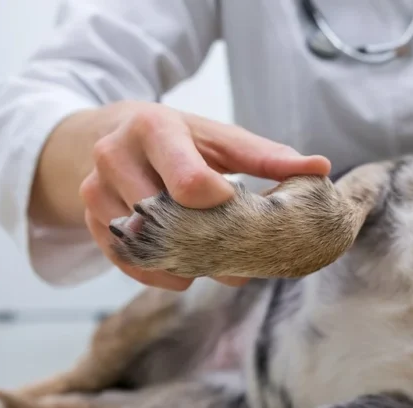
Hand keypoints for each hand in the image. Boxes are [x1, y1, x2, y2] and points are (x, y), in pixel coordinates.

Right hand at [81, 101, 330, 289]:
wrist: (115, 137)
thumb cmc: (181, 138)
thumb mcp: (220, 139)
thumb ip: (267, 157)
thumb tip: (321, 167)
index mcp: (154, 128)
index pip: (190, 183)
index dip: (222, 207)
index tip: (237, 208)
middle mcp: (114, 156)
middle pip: (167, 220)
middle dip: (207, 241)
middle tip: (241, 251)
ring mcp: (96, 190)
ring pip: (145, 246)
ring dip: (185, 262)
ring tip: (215, 261)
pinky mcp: (91, 221)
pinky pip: (126, 262)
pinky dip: (160, 274)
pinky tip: (185, 273)